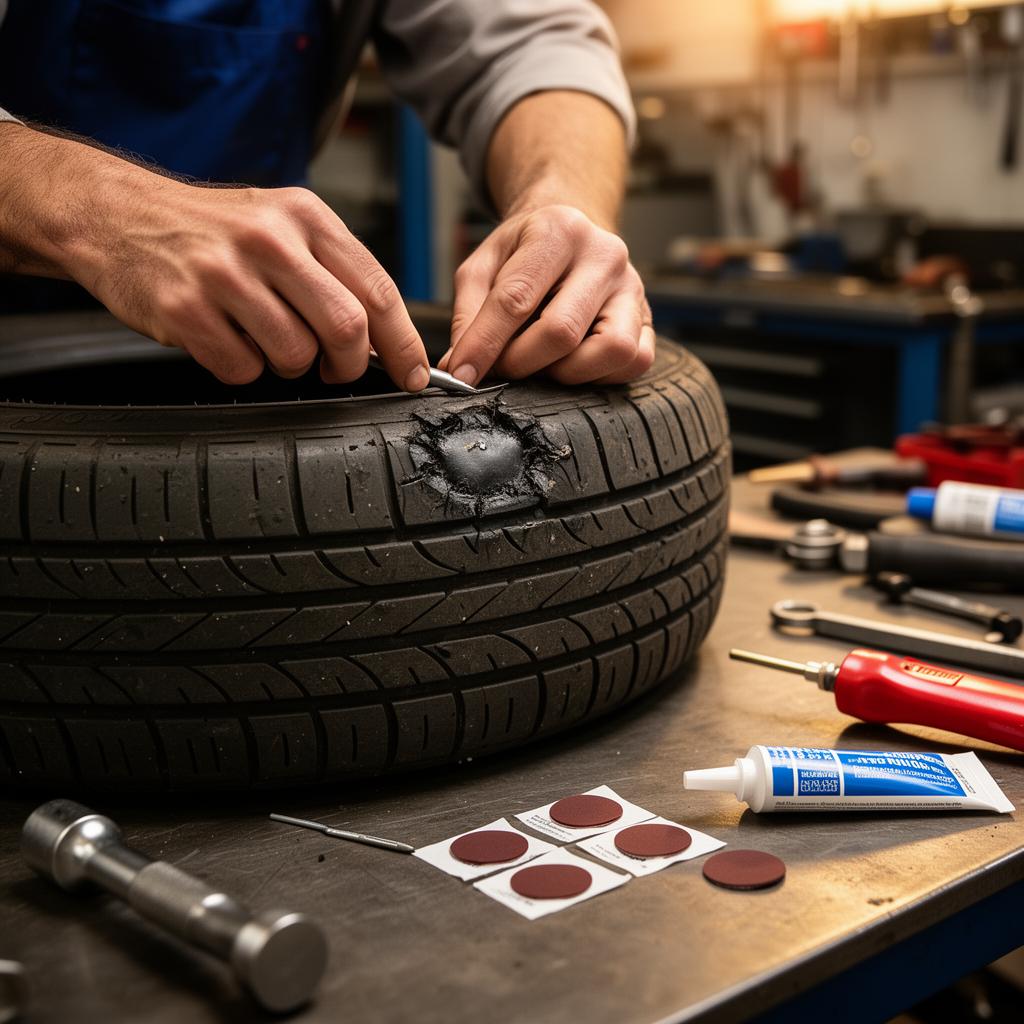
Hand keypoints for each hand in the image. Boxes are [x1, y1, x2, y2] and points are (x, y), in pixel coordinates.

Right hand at [0, 124, 428, 389]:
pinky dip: (243, 369)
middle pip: (346, 329)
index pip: (377, 290)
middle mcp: (268, 240)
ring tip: (265, 340)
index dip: (402, 343)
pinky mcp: (185, 309)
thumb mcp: (281, 224)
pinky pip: (242, 369)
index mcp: (305, 217)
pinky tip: (227, 339)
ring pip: (294, 355)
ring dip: (289, 366)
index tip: (414, 373)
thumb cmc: (211, 229)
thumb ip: (333, 271)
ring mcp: (224, 274)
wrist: (116, 213)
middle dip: (348, 364)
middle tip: (334, 369)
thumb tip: (382, 337)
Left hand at [441, 204, 653, 386]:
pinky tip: (574, 364)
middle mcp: (604, 255)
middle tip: (502, 366)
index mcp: (558, 231)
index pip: (516, 299)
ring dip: (567, 372)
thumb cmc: (524, 253)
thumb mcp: (483, 265)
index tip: (462, 374)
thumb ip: (467, 313)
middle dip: (521, 362)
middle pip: (562, 331)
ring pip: (611, 350)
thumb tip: (461, 365)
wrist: (571, 234)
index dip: (484, 344)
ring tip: (543, 363)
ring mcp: (633, 287)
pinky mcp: (648, 317)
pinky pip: (636, 361)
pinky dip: (601, 375)